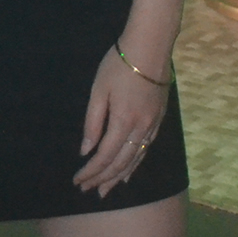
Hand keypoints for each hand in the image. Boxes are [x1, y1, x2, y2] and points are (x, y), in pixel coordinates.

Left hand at [74, 42, 170, 196]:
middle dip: (102, 178)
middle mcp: (140, 128)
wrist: (151, 46)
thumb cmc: (119, 65)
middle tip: (87, 190)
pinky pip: (146, 148)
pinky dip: (136, 163)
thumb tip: (86, 150)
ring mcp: (152, 124)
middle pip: (120, 162)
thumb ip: (93, 123)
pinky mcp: (160, 118)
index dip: (90, 171)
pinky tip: (129, 171)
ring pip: (135, 159)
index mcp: (123, 121)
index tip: (77, 180)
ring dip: (119, 176)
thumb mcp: (99, 91)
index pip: (104, 156)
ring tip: (106, 189)